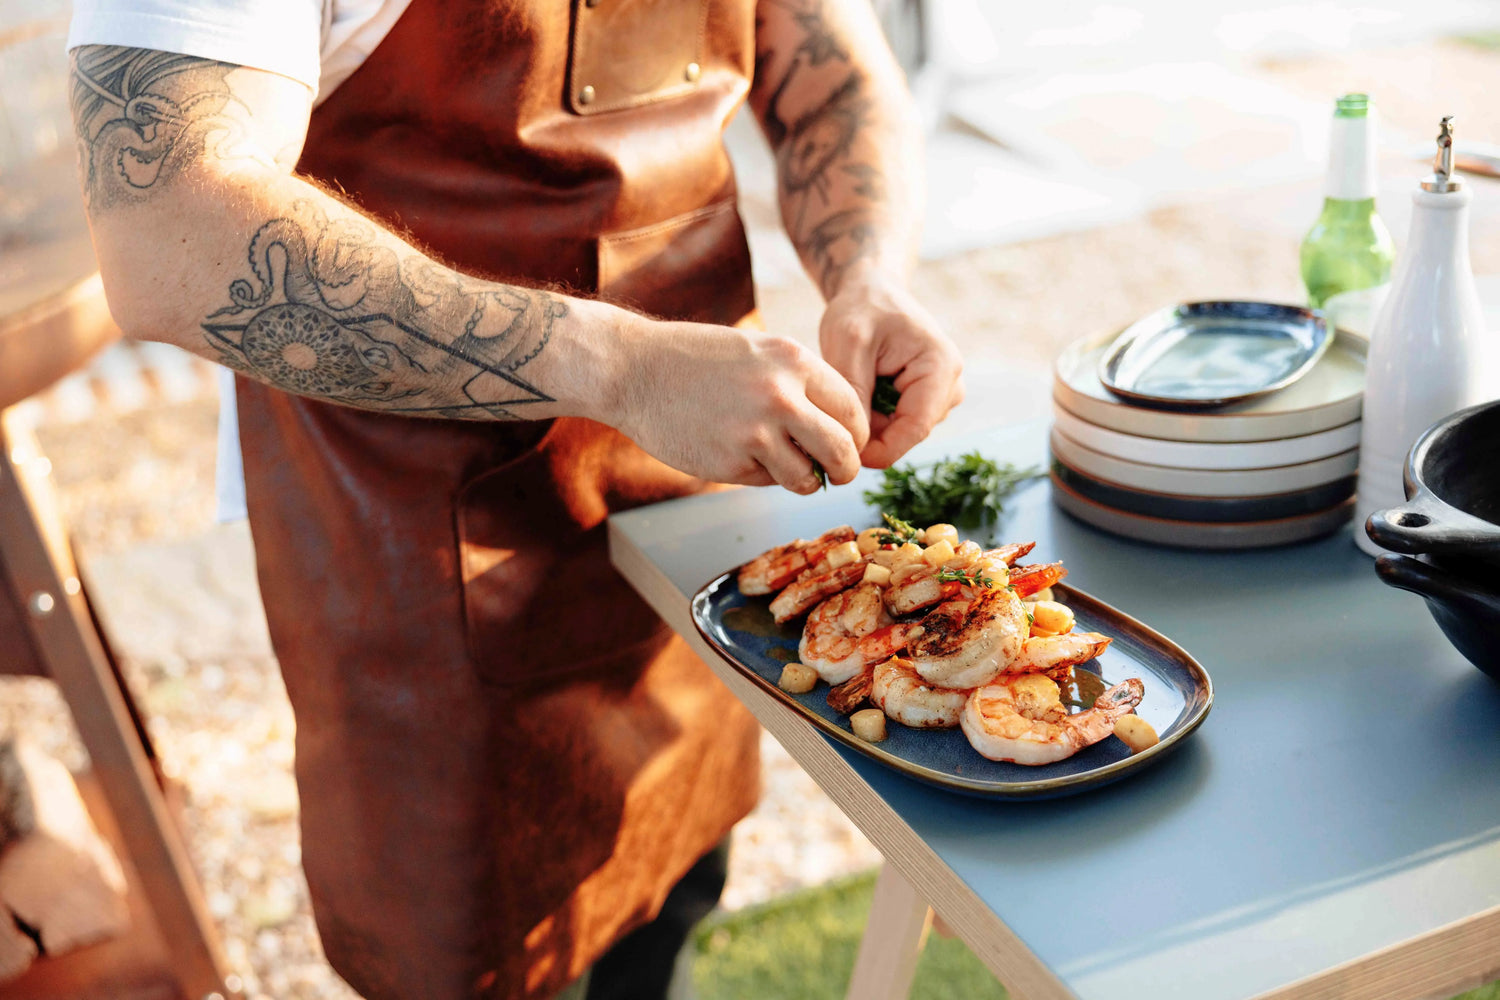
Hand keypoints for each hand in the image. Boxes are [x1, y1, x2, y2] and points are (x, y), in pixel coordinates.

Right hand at [612, 318, 869, 494]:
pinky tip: (738, 455)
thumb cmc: (696, 359)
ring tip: (787, 468)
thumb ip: (798, 382)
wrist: (633, 369)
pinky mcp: (730, 462)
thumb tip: (837, 427)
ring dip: (805, 480)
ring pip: (808, 477)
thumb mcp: (758, 351)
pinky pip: (767, 481)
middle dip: (846, 468)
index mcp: (794, 360)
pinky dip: (762, 477)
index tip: (847, 443)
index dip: (855, 433)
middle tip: (838, 473)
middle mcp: (781, 395)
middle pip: (844, 449)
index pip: (853, 408)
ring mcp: (755, 431)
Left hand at [818, 273, 963, 467]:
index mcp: (941, 367)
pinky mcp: (927, 399)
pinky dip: (872, 419)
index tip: (840, 455)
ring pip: (900, 433)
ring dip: (870, 425)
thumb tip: (855, 442)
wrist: (872, 291)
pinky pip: (896, 425)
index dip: (879, 450)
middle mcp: (950, 385)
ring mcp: (941, 395)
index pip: (915, 429)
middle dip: (871, 436)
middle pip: (908, 434)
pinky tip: (855, 396)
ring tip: (844, 395)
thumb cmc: (861, 308)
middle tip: (830, 419)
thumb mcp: (848, 343)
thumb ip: (854, 392)